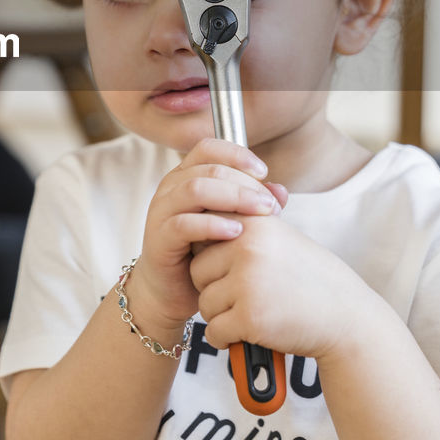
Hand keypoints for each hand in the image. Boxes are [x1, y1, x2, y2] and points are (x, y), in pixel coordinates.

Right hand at [129, 138, 287, 333]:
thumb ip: (254, 205)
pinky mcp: (159, 238)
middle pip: (208, 169)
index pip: (209, 148)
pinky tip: (236, 232)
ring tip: (260, 212)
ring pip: (195, 189)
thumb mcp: (233, 224)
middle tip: (270, 203)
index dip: (237, 155)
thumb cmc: (204, 253)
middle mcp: (170, 189)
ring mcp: (162, 212)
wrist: (174, 290)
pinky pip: (183, 224)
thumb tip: (280, 191)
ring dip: (233, 198)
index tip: (264, 173)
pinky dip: (212, 225)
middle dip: (245, 183)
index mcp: (185, 176)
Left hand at [190, 213, 374, 361]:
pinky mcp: (249, 316)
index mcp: (253, 222)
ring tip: (251, 313)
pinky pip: (213, 331)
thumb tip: (198, 220)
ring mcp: (247, 282)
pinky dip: (225, 338)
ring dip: (221, 316)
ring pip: (204, 303)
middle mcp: (247, 247)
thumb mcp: (279, 237)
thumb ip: (242, 227)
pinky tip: (247, 334)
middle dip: (214, 288)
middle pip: (197, 271)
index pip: (204, 236)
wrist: (346, 317)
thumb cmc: (309, 277)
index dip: (215, 259)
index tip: (234, 270)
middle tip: (245, 297)